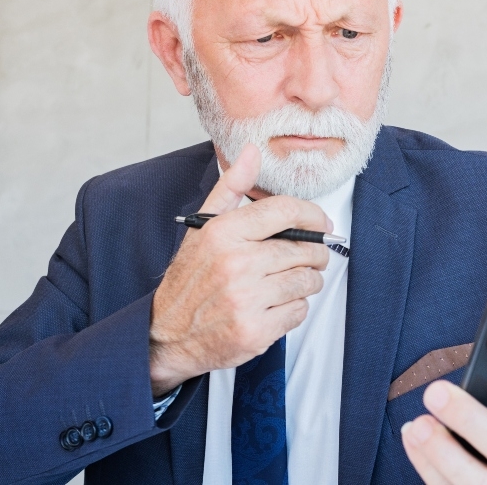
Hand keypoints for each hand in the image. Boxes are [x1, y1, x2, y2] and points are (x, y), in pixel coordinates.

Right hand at [147, 144, 332, 395]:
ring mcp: (246, 299)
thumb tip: (251, 152)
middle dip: (315, 252)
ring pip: (306, 281)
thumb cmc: (190, 279)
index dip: (313, 215)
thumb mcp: (204, 227)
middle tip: (311, 256)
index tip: (320, 223)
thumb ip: (232, 188)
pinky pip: (299, 311)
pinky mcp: (255, 331)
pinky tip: (276, 304)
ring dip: (307, 281)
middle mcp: (235, 264)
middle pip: (304, 249)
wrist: (166, 334)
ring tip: (291, 280)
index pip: (285, 211)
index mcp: (224, 233)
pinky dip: (295, 308)